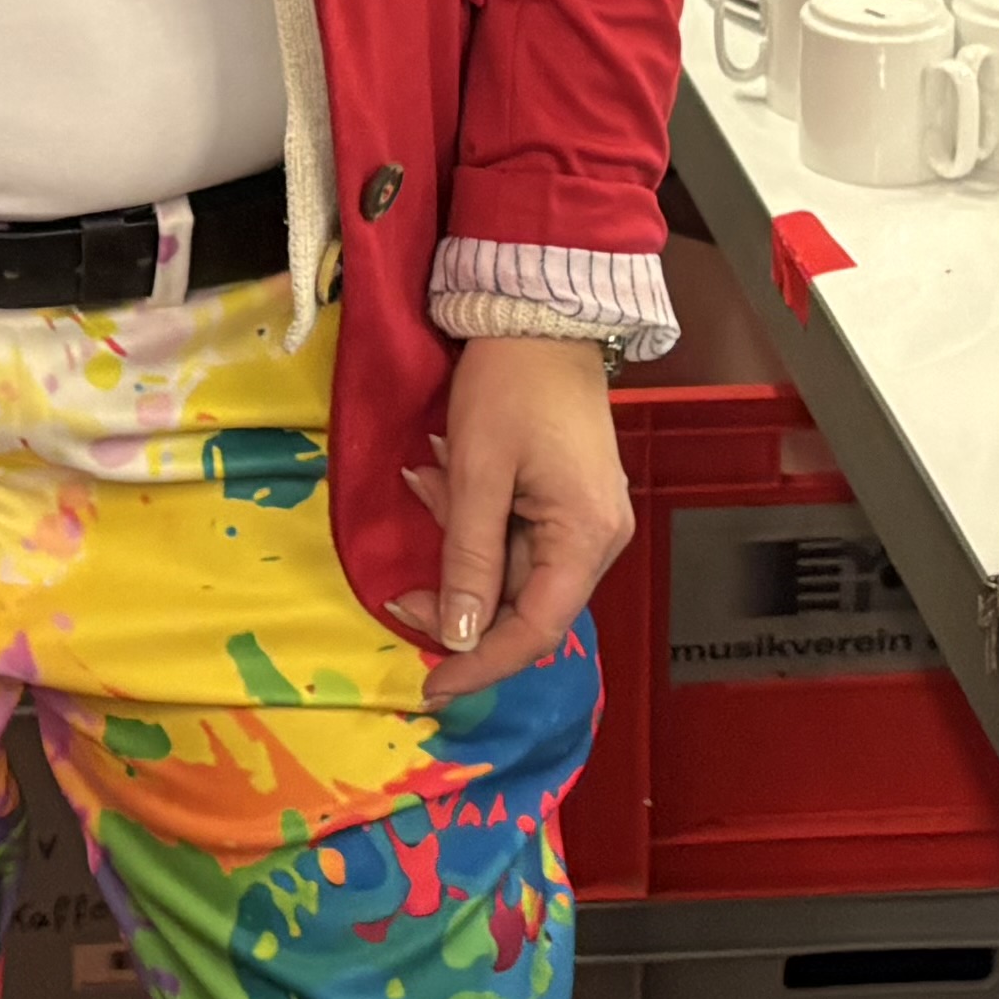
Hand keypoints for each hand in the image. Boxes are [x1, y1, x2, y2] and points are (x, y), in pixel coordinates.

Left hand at [405, 336, 631, 701]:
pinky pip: (517, 537)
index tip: (430, 685)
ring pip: (514, 571)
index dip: (481, 663)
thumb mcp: (477, 472)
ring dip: (460, 551)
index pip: (536, 630)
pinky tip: (441, 479)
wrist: (540, 313)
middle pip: (524, 605)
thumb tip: (462, 635)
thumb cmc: (510, 385)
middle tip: (399, 593)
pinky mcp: (568, 500)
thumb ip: (469, 559)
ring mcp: (587, 520)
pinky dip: (474, 524)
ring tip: (426, 486)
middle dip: (457, 601)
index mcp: (586, 538)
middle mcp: (599, 540)